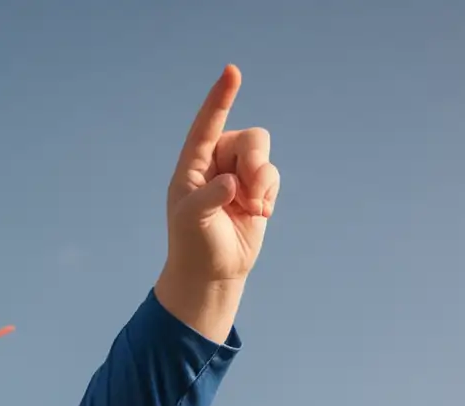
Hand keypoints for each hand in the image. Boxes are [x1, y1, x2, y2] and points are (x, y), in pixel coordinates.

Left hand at [154, 64, 279, 340]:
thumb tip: (233, 182)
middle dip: (256, 161)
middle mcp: (215, 165)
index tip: (232, 72)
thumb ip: (210, 196)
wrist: (211, 273)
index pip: (207, 125)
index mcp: (192, 166)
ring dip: (263, 180)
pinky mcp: (255, 189)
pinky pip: (272, 174)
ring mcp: (237, 175)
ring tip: (253, 208)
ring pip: (263, 154)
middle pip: (249, 139)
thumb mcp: (193, 220)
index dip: (220, 98)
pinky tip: (258, 214)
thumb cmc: (193, 246)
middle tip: (250, 191)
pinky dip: (268, 194)